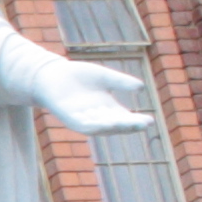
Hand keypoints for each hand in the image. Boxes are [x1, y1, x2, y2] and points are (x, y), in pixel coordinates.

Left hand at [0, 44, 152, 136]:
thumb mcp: (104, 77)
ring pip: (101, 127)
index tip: (150, 121)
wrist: (52, 74)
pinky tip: (103, 123)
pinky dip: (93, 125)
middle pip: (116, 124)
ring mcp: (84, 119)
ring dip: (113, 126)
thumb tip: (140, 87)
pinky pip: (83, 125)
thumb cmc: (79, 75)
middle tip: (143, 124)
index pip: (126, 118)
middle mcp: (98, 117)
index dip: (137, 121)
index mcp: (108, 108)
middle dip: (129, 125)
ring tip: (126, 123)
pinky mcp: (69, 118)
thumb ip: (120, 82)